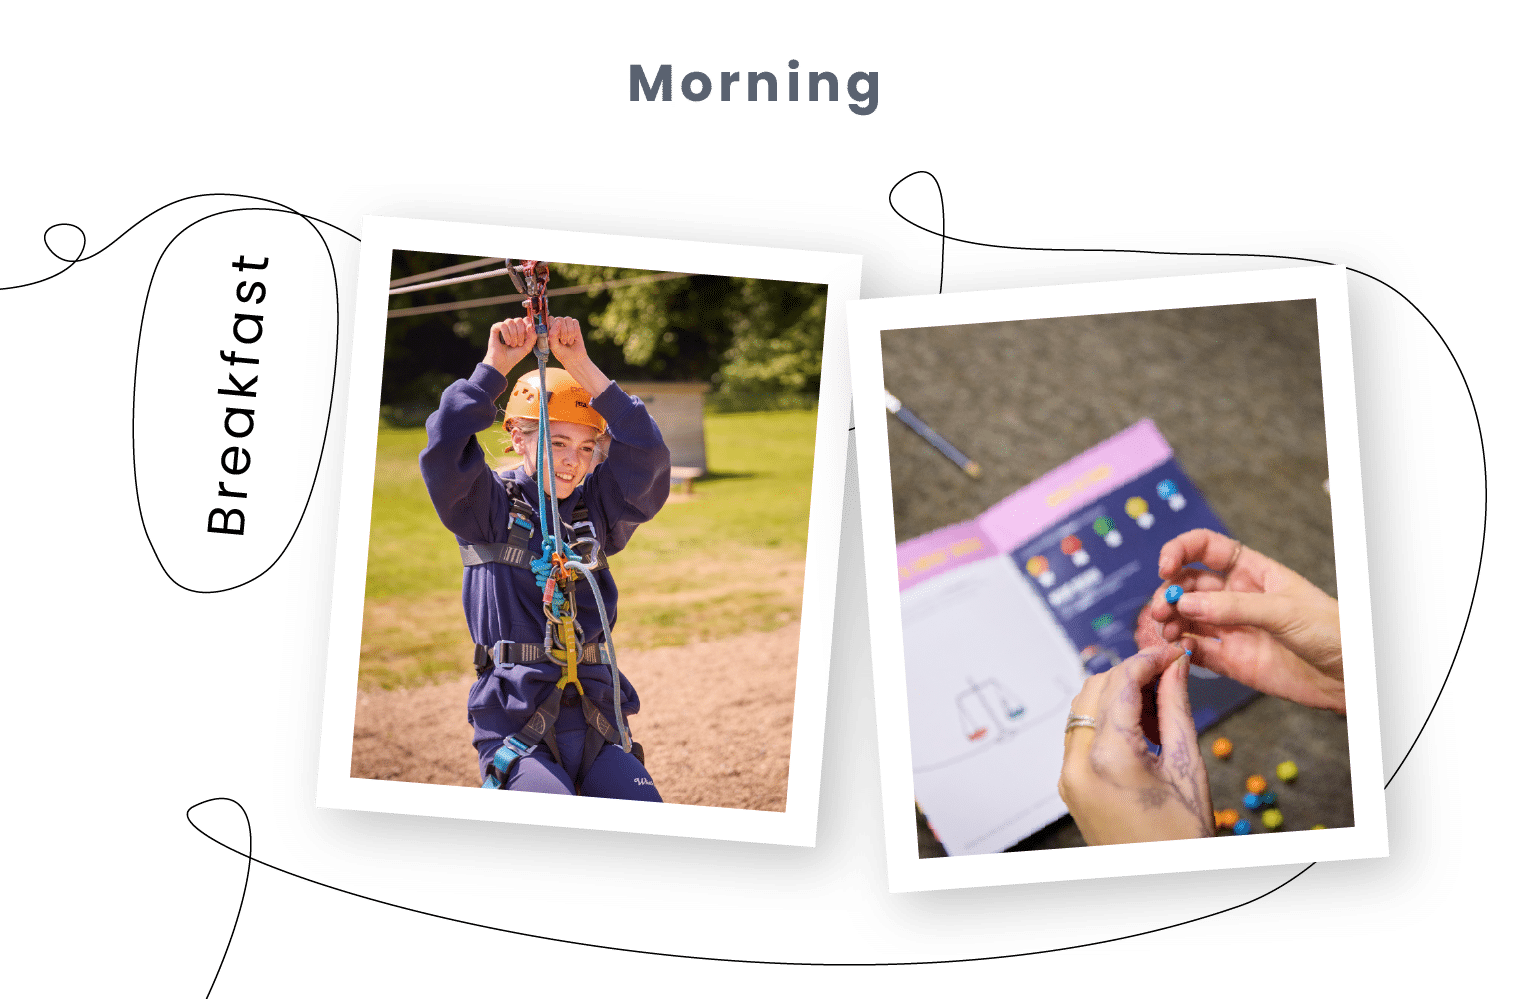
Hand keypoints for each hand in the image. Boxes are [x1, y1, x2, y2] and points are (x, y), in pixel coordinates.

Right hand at [484, 315, 533, 375]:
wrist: (503, 363)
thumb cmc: (514, 356)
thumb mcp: (527, 347)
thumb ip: (532, 337)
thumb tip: (530, 325)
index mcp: (521, 330)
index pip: (526, 319)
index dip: (527, 326)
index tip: (526, 337)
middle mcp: (512, 327)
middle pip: (518, 319)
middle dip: (520, 332)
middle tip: (519, 344)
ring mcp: (503, 328)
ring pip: (510, 321)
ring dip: (513, 334)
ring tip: (512, 344)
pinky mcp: (495, 329)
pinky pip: (502, 324)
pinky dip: (506, 334)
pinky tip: (506, 342)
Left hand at [546, 313, 589, 365]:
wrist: (574, 359)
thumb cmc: (561, 353)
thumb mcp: (554, 346)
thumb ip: (553, 334)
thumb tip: (558, 321)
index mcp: (549, 328)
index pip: (550, 319)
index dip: (553, 326)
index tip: (556, 337)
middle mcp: (557, 324)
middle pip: (559, 319)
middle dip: (563, 332)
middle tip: (563, 342)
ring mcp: (566, 324)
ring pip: (568, 319)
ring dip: (569, 333)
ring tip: (568, 342)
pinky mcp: (575, 326)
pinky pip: (575, 322)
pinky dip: (575, 332)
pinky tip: (574, 339)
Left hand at [1058, 644, 1212, 844]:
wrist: (1160, 878)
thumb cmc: (1181, 836)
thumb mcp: (1188, 766)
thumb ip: (1176, 707)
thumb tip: (1174, 666)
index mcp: (1108, 758)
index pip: (1120, 683)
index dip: (1147, 659)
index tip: (1171, 651)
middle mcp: (1077, 764)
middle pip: (1095, 688)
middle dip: (1131, 673)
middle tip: (1168, 673)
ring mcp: (1068, 776)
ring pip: (1083, 708)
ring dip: (1116, 694)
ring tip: (1159, 702)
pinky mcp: (1069, 785)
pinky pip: (1080, 734)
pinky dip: (1106, 719)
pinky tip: (1140, 726)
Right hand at [1139, 529, 1344, 713]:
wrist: (1350, 676)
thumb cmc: (1331, 631)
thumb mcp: (1284, 611)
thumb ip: (1233, 607)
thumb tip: (1187, 603)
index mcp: (1251, 571)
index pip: (1205, 549)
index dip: (1180, 551)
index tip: (1165, 567)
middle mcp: (1235, 597)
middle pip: (1188, 584)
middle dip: (1170, 592)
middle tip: (1164, 609)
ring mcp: (1230, 628)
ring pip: (1186, 617)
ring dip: (1170, 620)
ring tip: (1167, 631)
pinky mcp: (1230, 660)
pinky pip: (1195, 651)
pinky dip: (1180, 649)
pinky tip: (1180, 650)